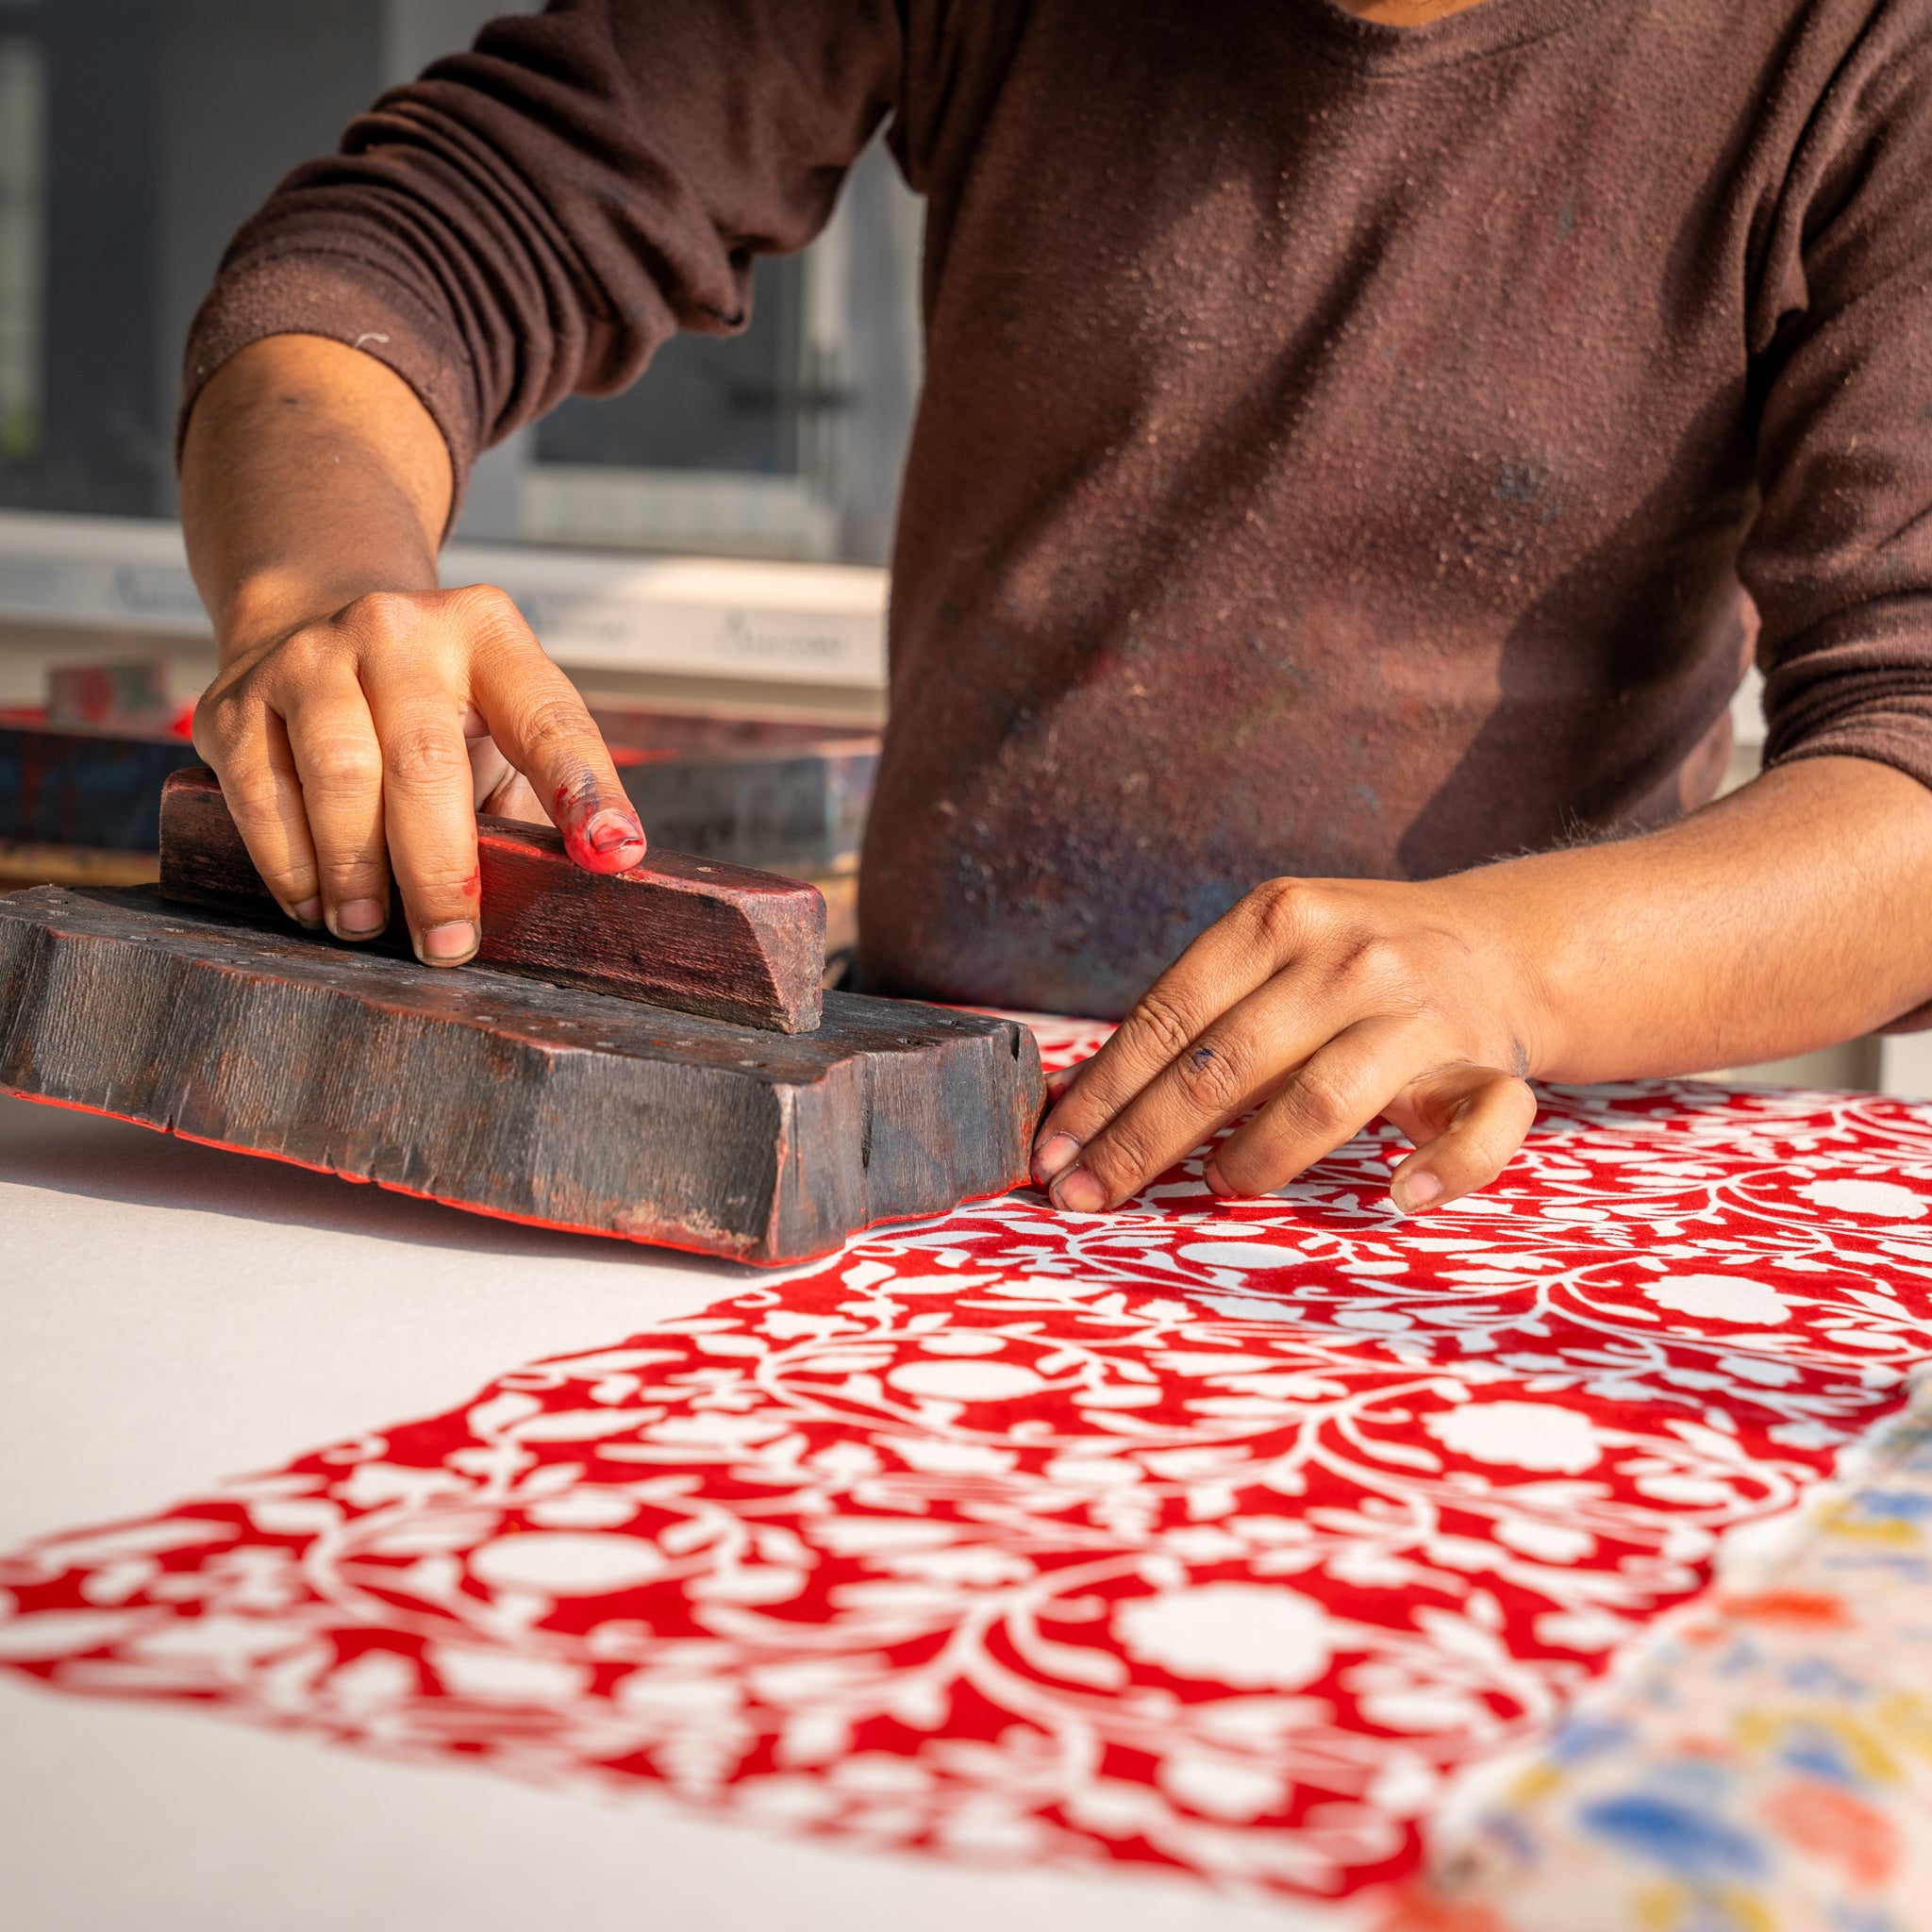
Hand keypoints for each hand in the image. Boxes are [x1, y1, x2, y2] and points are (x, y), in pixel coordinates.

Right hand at [193, 585, 644, 963]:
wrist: (311, 619)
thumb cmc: (430, 704)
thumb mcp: (498, 726)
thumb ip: (532, 795)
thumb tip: (566, 889)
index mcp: (486, 634)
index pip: (547, 717)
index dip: (582, 788)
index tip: (611, 853)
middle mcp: (397, 632)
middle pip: (425, 761)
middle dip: (440, 870)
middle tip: (449, 944)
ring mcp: (310, 658)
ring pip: (338, 775)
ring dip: (358, 870)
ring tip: (372, 926)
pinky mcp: (236, 699)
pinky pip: (260, 792)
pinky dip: (289, 862)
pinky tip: (315, 905)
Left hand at [1029, 875, 1547, 1215]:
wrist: (1500, 946)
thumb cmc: (1346, 967)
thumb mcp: (1267, 956)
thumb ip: (1186, 1019)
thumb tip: (1065, 1104)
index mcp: (1278, 917)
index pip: (1170, 1015)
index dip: (1103, 1091)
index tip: (1051, 1151)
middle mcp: (1349, 956)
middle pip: (1227, 1063)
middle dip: (1143, 1140)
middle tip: (1086, 1196)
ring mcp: (1423, 1011)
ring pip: (1327, 1098)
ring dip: (1259, 1157)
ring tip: (1219, 1187)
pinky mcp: (1490, 1065)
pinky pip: (1481, 1125)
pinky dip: (1446, 1167)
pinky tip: (1399, 1195)